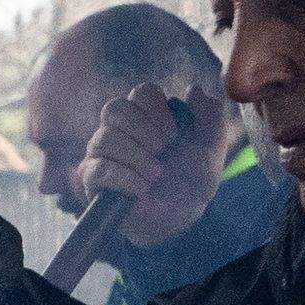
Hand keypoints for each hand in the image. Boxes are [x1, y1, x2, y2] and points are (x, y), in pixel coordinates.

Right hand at [75, 80, 201, 228]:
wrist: (181, 216)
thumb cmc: (192, 179)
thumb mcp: (211, 148)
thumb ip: (211, 116)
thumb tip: (194, 89)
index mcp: (146, 115)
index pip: (141, 92)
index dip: (157, 109)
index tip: (174, 134)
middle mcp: (119, 129)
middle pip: (115, 108)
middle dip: (143, 129)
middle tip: (163, 151)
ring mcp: (102, 153)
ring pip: (104, 138)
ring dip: (136, 156)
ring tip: (156, 174)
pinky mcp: (93, 179)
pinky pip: (98, 169)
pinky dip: (126, 178)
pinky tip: (143, 188)